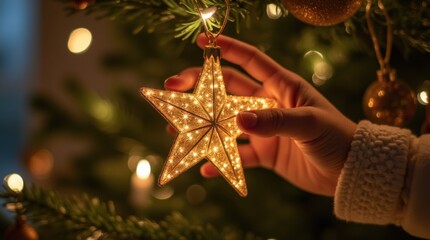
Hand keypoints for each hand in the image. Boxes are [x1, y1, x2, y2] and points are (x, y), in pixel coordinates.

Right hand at [164, 34, 356, 195]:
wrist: (350, 171)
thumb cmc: (337, 137)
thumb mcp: (309, 124)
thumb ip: (275, 121)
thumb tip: (239, 120)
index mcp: (281, 87)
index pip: (251, 60)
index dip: (228, 49)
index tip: (203, 42)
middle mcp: (268, 104)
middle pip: (227, 89)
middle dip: (200, 86)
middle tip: (173, 88)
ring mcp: (264, 129)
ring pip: (225, 122)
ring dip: (202, 124)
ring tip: (175, 127)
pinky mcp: (265, 153)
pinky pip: (237, 156)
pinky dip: (221, 162)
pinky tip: (205, 169)